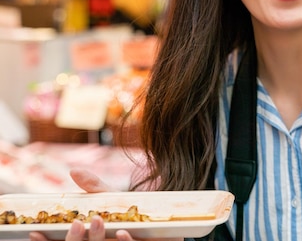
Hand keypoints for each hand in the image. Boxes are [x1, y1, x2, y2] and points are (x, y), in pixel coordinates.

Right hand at [29, 170, 180, 240]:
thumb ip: (94, 190)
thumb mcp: (112, 202)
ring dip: (95, 239)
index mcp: (88, 240)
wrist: (165, 226)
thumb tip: (74, 170)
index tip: (34, 232)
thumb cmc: (131, 215)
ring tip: (98, 221)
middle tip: (77, 221)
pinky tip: (123, 232)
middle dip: (75, 239)